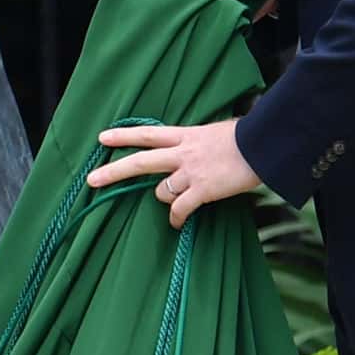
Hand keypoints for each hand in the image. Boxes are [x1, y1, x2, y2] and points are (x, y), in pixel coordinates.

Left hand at [86, 118, 260, 227]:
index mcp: (185, 135)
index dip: (123, 135)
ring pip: (161, 191)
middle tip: (92, 179)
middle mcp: (182, 153)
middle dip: (114, 171)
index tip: (102, 138)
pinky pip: (180, 208)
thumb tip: (189, 150)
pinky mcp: (203, 190)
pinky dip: (176, 217)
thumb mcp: (213, 132)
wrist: (262, 146)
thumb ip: (195, 142)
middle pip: (140, 161)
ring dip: (165, 198)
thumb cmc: (245, 138)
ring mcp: (191, 172)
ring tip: (176, 201)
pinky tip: (177, 223)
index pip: (147, 133)